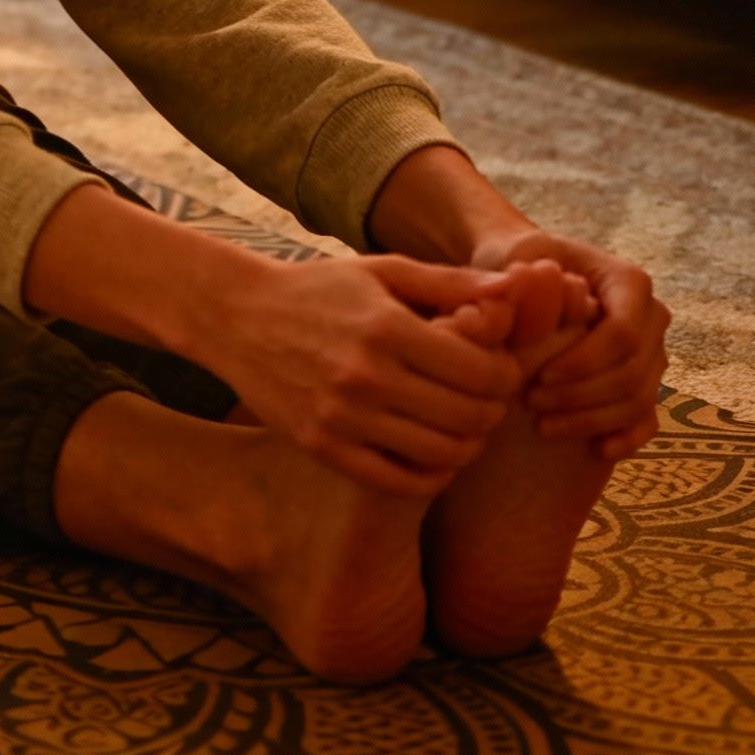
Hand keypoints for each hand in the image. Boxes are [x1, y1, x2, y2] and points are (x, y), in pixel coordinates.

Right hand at [201, 251, 527, 498]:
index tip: (501, 369)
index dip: (506, 376)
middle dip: (493, 411)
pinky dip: (430, 477)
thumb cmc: (320, 289)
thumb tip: (516, 291)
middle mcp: (366, 376)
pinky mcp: (323, 447)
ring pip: (440, 454)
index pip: (481, 372)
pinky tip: (434, 456)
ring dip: (468, 446)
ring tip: (464, 427)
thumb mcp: (384, 272)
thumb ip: (452, 284)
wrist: (239, 317)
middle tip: (488, 401)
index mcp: (387, 327)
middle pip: (468, 417)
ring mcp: (342, 417)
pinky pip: (397, 482)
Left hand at [473, 226, 669, 460]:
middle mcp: (651, 317)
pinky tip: (598, 449)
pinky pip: (649, 418)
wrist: (530, 278)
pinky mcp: (645, 382)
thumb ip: (519, 274)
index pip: (623, 332)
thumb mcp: (515, 257)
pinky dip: (628, 437)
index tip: (540, 376)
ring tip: (545, 424)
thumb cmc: (522, 265)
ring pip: (640, 399)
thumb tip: (525, 286)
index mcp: (629, 282)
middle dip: (582, 395)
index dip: (585, 362)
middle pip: (633, 371)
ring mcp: (653, 353)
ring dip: (593, 419)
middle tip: (532, 403)